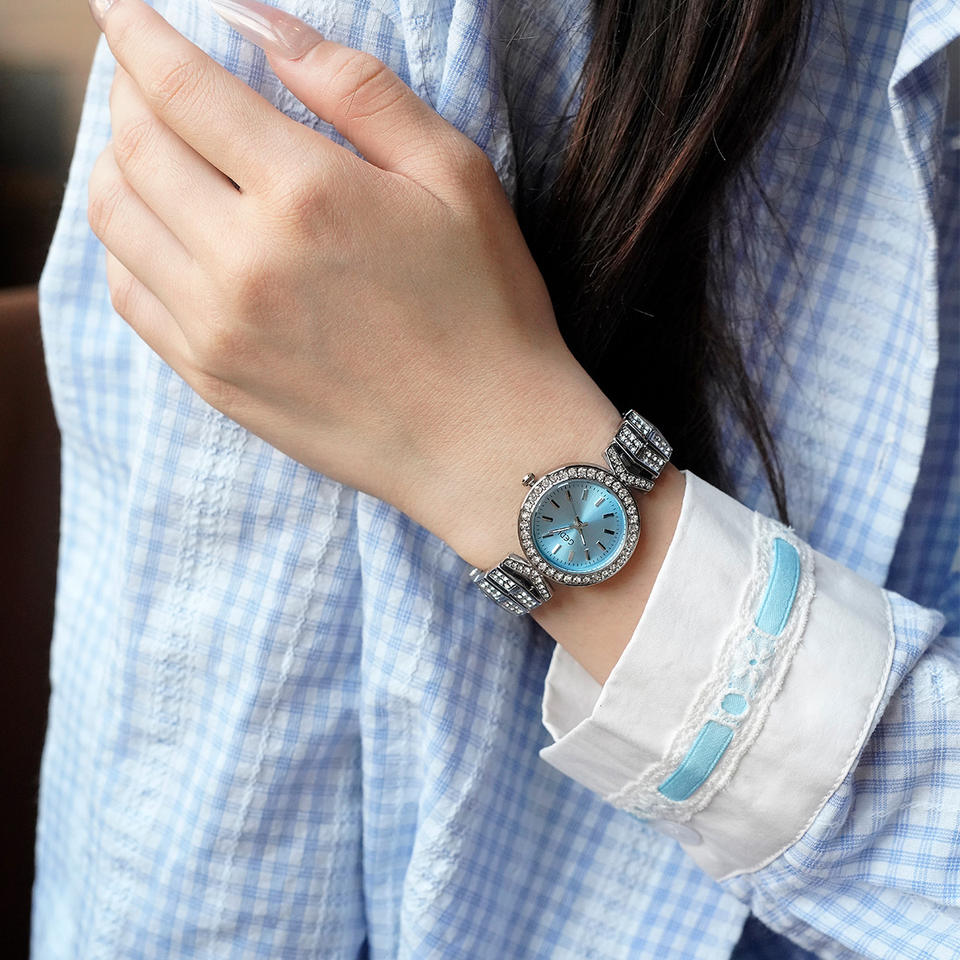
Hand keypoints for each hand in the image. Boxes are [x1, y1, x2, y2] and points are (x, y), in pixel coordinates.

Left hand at [85, 0, 594, 541]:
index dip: (137, 33)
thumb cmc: (487, 308)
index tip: (118, 8)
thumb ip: (356, 87)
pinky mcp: (213, 379)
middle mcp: (243, 261)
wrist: (485, 443)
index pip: (179, 88)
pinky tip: (164, 231)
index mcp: (306, 194)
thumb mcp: (454, 175)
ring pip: (115, 220)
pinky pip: (129, 294)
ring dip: (116, 165)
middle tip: (147, 76)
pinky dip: (126, 244)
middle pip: (133, 147)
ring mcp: (218, 329)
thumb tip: (254, 21)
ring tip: (152, 149)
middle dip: (127, 92)